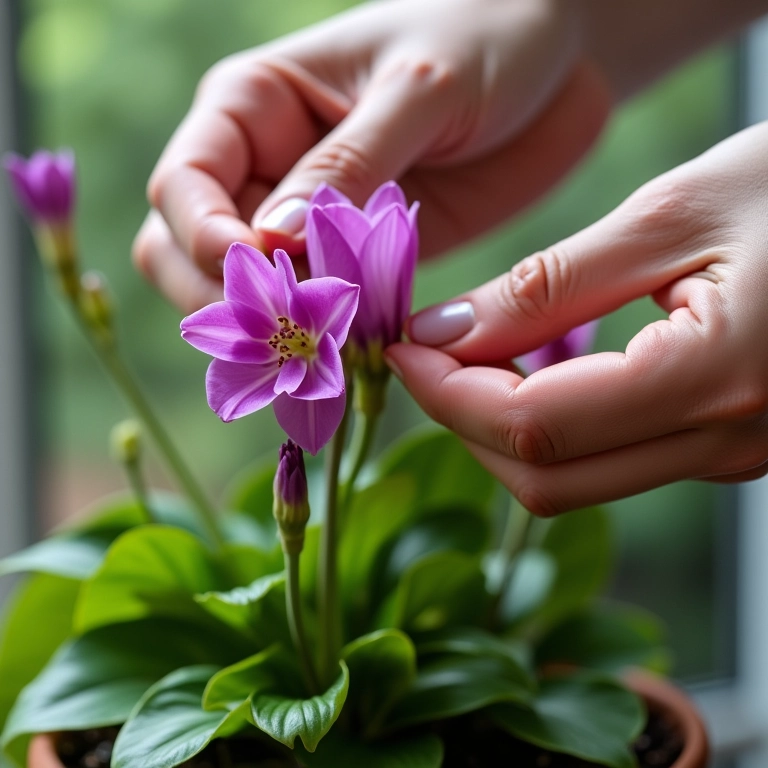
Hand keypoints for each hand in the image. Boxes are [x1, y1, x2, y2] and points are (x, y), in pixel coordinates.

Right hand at [132, 0, 609, 311]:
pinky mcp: (358, 257)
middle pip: (190, 251)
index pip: (184, 186)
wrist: (557, 65)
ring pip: (250, 292)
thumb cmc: (486, 37)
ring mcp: (310, 220)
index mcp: (253, 105)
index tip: (264, 266)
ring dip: (277, 327)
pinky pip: (322, 306)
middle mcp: (267, 167)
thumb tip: (273, 243)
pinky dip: (328, 335)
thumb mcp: (416, 87)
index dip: (204, 236)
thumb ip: (346, 165)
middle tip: (290, 325)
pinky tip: (357, 349)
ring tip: (328, 346)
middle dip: (226, 297)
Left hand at [385, 121, 767, 514]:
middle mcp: (727, 444)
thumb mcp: (669, 216)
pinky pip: (609, 459)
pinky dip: (547, 425)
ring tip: (469, 352)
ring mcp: (729, 455)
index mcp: (716, 381)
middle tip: (427, 349)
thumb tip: (443, 331)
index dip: (448, 393)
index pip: (533, 427)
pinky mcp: (723, 444)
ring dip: (499, 426)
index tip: (402, 343)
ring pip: (571, 479)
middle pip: (544, 477)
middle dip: (463, 419)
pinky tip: (529, 368)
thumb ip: (548, 287)